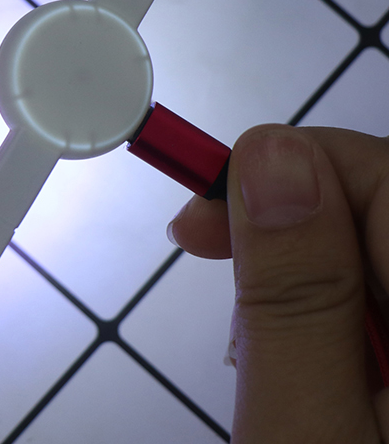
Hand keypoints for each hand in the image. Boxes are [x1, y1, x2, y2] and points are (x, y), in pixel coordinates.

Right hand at [170, 124, 388, 441]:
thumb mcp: (309, 437)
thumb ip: (295, 295)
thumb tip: (268, 156)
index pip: (383, 173)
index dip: (284, 169)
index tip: (202, 216)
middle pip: (387, 207)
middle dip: (291, 226)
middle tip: (213, 268)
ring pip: (383, 249)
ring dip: (312, 277)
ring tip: (269, 350)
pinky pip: (388, 297)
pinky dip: (342, 312)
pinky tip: (318, 361)